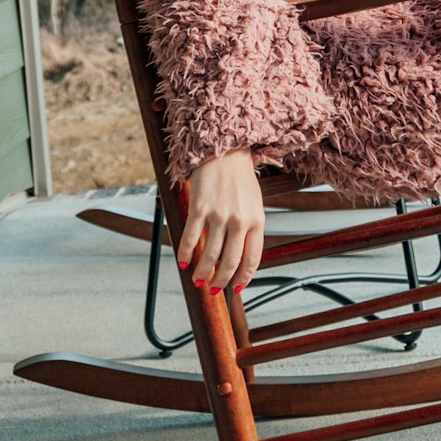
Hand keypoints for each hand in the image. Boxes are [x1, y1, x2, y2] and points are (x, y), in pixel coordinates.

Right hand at [177, 148, 264, 294]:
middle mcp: (239, 220)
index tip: (235, 289)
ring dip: (202, 272)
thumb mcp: (254, 205)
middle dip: (220, 281)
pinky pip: (191, 238)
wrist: (225, 151)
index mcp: (257, 221)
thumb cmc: (240, 180)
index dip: (243, 278)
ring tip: (198, 279)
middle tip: (213, 289)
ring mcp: (219, 214)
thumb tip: (239, 259)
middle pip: (230, 262)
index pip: (252, 259)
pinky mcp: (200, 207)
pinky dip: (186, 254)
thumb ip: (250, 230)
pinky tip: (184, 262)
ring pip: (210, 254)